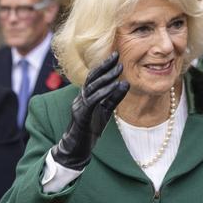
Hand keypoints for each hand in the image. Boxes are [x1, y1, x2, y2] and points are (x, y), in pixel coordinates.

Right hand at [51, 52, 130, 169]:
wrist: (77, 147)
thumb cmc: (90, 129)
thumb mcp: (105, 111)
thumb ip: (114, 98)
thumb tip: (125, 84)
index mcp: (85, 96)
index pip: (94, 77)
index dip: (104, 65)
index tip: (115, 55)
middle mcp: (80, 98)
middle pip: (91, 78)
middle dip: (104, 66)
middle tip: (116, 55)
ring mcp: (79, 106)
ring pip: (92, 87)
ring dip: (106, 77)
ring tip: (119, 69)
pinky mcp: (81, 115)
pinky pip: (93, 100)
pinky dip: (104, 92)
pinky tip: (114, 86)